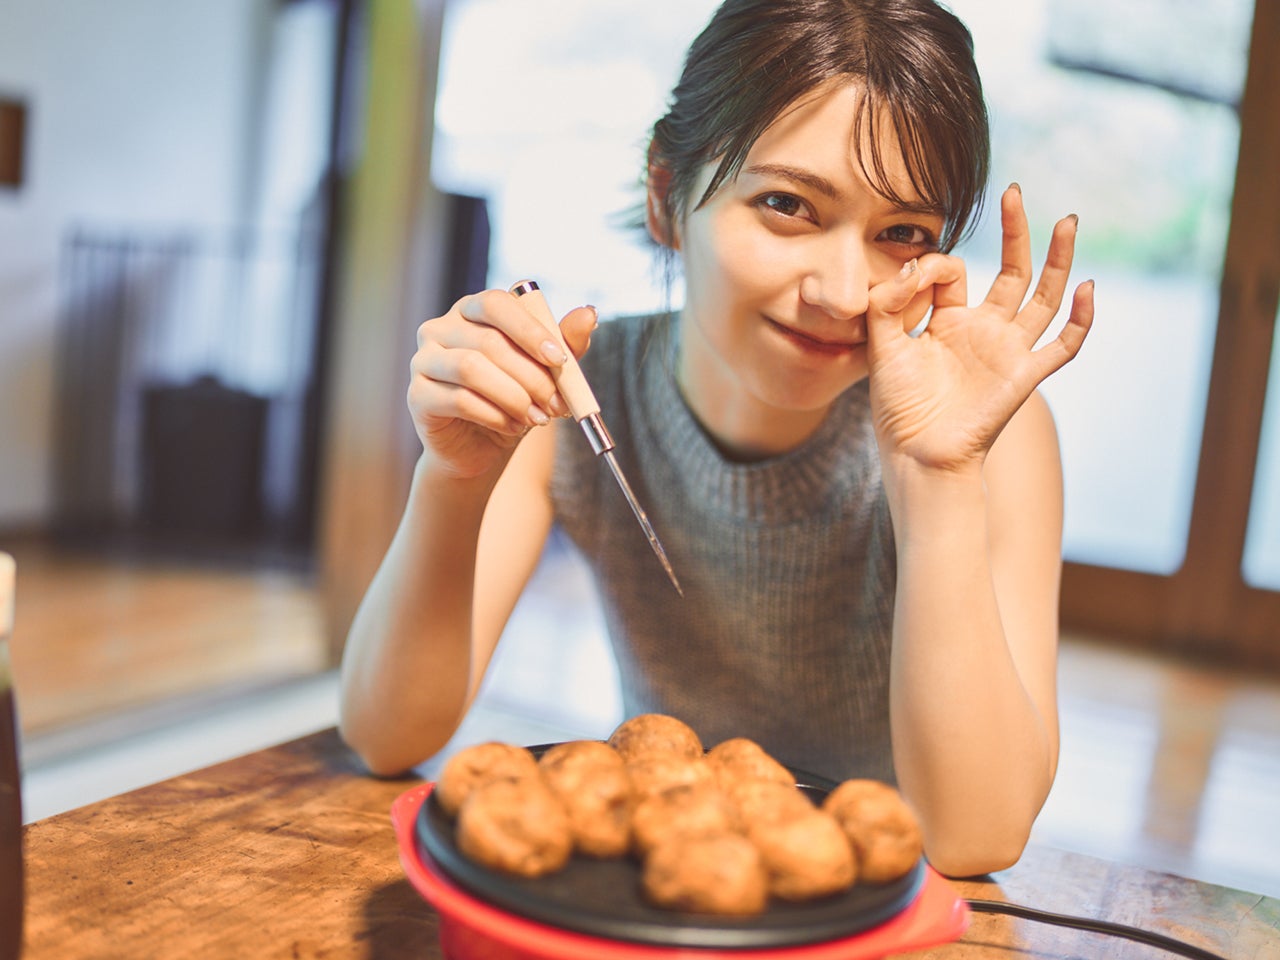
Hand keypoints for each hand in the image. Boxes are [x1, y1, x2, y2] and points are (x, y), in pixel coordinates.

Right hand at [407, 289, 596, 479]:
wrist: (480, 449)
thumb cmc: (512, 401)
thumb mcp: (544, 373)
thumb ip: (565, 343)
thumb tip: (588, 314)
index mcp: (473, 311)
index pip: (498, 305)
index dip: (530, 330)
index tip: (560, 360)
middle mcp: (441, 328)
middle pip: (489, 341)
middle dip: (532, 376)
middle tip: (557, 404)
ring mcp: (424, 360)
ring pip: (471, 369)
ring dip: (514, 396)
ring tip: (538, 419)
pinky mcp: (417, 395)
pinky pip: (459, 400)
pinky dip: (495, 416)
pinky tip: (514, 427)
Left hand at [864, 185, 1093, 474]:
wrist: (917, 454)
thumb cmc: (897, 406)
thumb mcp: (881, 345)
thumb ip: (888, 301)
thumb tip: (917, 263)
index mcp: (949, 321)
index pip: (954, 273)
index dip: (933, 267)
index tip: (910, 282)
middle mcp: (984, 330)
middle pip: (1011, 271)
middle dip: (1016, 233)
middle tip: (1015, 193)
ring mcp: (1008, 350)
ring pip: (1043, 297)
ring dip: (1058, 260)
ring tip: (1068, 222)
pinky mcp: (1025, 375)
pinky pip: (1063, 346)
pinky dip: (1080, 320)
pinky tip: (1087, 288)